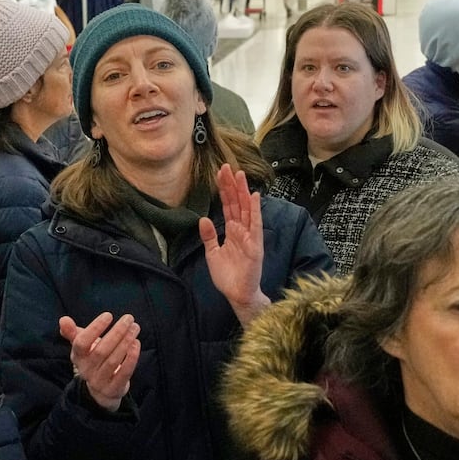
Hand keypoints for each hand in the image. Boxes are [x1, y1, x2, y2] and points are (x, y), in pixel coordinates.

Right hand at [59, 312, 140, 412]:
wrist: (100, 390)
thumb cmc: (93, 359)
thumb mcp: (82, 347)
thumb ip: (72, 333)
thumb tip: (63, 320)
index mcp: (77, 357)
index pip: (81, 342)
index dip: (95, 328)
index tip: (108, 315)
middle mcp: (86, 370)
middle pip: (101, 350)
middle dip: (117, 332)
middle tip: (129, 318)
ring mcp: (99, 381)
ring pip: (114, 361)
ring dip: (126, 342)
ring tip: (135, 328)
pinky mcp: (113, 389)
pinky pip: (124, 373)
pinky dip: (132, 357)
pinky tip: (136, 343)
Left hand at [200, 164, 268, 326]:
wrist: (237, 293)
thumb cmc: (228, 275)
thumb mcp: (212, 253)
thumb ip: (209, 236)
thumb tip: (203, 219)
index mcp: (232, 230)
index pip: (228, 205)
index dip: (223, 190)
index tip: (219, 173)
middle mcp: (242, 229)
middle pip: (236, 202)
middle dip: (231, 184)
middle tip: (226, 166)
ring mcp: (249, 236)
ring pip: (246, 209)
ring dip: (243, 191)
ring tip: (239, 174)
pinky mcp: (255, 245)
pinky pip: (255, 224)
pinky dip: (255, 210)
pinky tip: (254, 196)